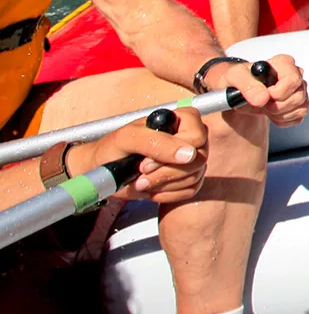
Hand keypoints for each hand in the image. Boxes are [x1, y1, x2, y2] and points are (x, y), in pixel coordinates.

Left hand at [70, 107, 208, 203]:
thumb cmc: (113, 149)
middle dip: (166, 173)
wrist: (104, 170)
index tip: (146, 162)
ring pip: (195, 176)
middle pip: (199, 159)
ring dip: (164, 184)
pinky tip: (152, 188)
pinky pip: (191, 189)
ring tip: (142, 181)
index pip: (197, 136)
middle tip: (140, 173)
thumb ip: (157, 142)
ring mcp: (190, 158)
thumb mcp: (128, 139)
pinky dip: (168, 194)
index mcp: (181, 119)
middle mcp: (189, 137)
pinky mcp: (187, 177)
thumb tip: (189, 154)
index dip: (173, 152)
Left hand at [208, 54, 308, 125]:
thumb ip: (246, 85)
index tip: (266, 95)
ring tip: (265, 107)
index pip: (294, 79)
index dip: (280, 92)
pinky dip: (283, 120)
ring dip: (279, 114)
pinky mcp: (298, 104)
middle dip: (277, 106)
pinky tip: (271, 113)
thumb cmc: (237, 80)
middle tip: (262, 103)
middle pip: (298, 96)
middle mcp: (295, 74)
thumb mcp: (233, 77)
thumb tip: (262, 98)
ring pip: (301, 108)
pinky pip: (298, 117)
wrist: (236, 92)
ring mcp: (298, 90)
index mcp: (283, 63)